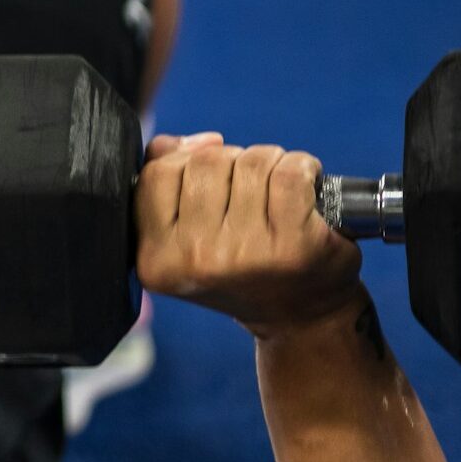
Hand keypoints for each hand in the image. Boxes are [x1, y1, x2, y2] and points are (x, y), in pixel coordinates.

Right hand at [135, 132, 365, 338]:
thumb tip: (174, 145)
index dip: (186, 162)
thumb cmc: (242, 268)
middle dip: (231, 163)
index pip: (156, 174)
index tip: (212, 177)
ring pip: (249, 161)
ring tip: (275, 195)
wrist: (298, 316)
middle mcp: (193, 260)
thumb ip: (164, 186)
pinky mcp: (291, 244)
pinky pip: (289, 172)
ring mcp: (241, 253)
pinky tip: (305, 189)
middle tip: (248, 194)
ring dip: (269, 164)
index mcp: (156, 260)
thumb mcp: (185, 237)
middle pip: (205, 162)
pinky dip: (303, 168)